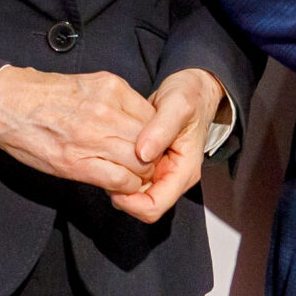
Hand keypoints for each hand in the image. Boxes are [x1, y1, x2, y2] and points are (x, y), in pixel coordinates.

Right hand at [0, 66, 156, 194]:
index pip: (154, 117)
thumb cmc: (42, 95)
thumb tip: (137, 124)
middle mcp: (106, 110)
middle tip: (143, 166)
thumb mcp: (86, 85)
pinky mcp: (77, 162)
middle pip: (152, 142)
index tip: (149, 147)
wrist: (5, 105)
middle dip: (152, 158)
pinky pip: (120, 180)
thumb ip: (113, 101)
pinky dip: (125, 187)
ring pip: (141, 163)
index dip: (155, 137)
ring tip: (130, 177)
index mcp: (111, 88)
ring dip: (140, 175)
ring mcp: (93, 136)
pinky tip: (117, 186)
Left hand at [108, 69, 227, 224]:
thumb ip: (162, 130)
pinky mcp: (149, 162)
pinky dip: (117, 168)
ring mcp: (160, 170)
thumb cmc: (189, 96)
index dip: (131, 203)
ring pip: (133, 192)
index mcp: (183, 171)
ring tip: (104, 158)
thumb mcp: (178, 106)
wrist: (192, 88)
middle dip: (120, 193)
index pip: (155, 206)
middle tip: (103, 167)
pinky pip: (130, 176)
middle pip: (141, 204)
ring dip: (116, 181)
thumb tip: (142, 154)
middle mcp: (171, 176)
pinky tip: (108, 152)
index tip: (110, 184)